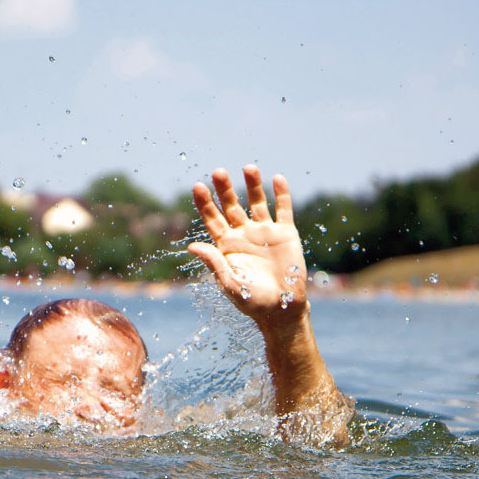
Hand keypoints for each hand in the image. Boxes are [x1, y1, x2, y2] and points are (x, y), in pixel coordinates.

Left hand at [189, 165, 307, 329]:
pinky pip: (283, 210)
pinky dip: (281, 194)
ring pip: (257, 202)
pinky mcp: (286, 234)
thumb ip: (214, 263)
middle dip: (225, 189)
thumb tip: (192, 246)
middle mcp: (244, 234)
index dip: (205, 203)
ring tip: (249, 168)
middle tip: (218, 172)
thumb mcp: (230, 283)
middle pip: (231, 205)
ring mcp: (265, 232)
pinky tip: (277, 179)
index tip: (197, 186)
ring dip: (253, 185)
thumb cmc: (252, 301)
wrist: (282, 310)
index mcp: (226, 245)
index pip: (213, 219)